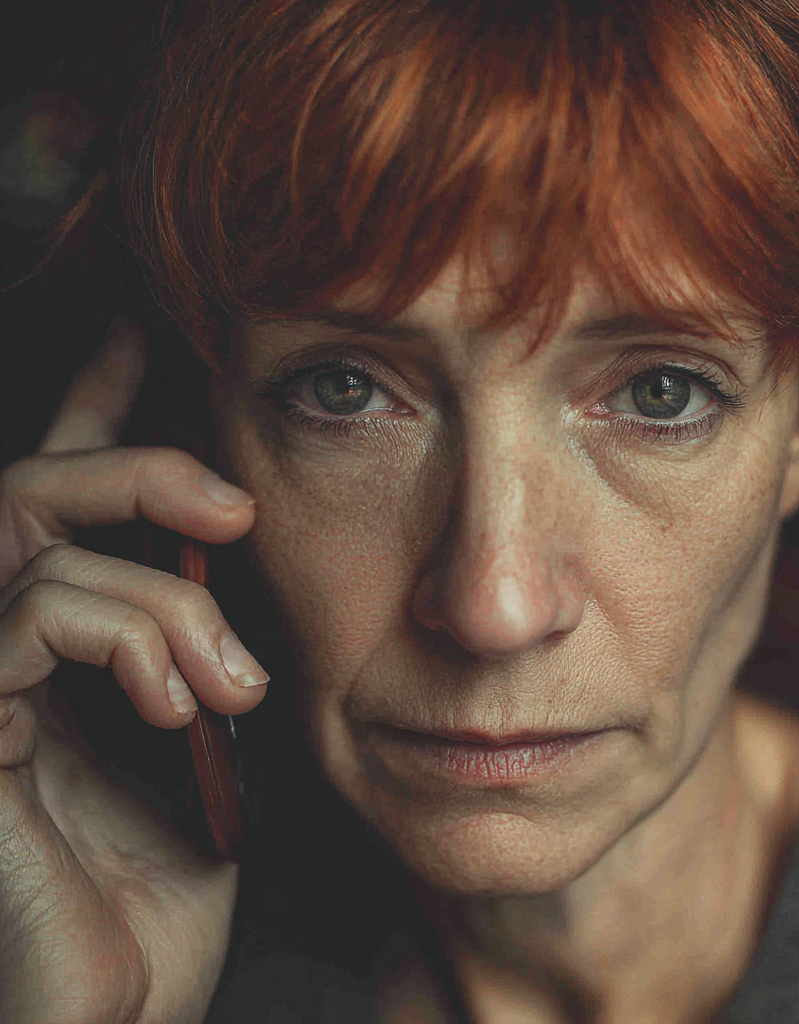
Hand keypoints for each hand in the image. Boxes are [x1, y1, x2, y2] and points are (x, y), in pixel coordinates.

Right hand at [0, 320, 265, 1023]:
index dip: (103, 405)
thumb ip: (208, 640)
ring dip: (162, 591)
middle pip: (35, 483)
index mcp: (70, 636)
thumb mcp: (212, 736)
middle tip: (230, 497)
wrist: (118, 1003)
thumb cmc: (167, 880)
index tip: (149, 328)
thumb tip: (236, 551)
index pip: (69, 492)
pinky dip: (128, 639)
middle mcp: (3, 641)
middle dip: (135, 464)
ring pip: (33, 533)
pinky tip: (179, 706)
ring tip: (228, 674)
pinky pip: (33, 616)